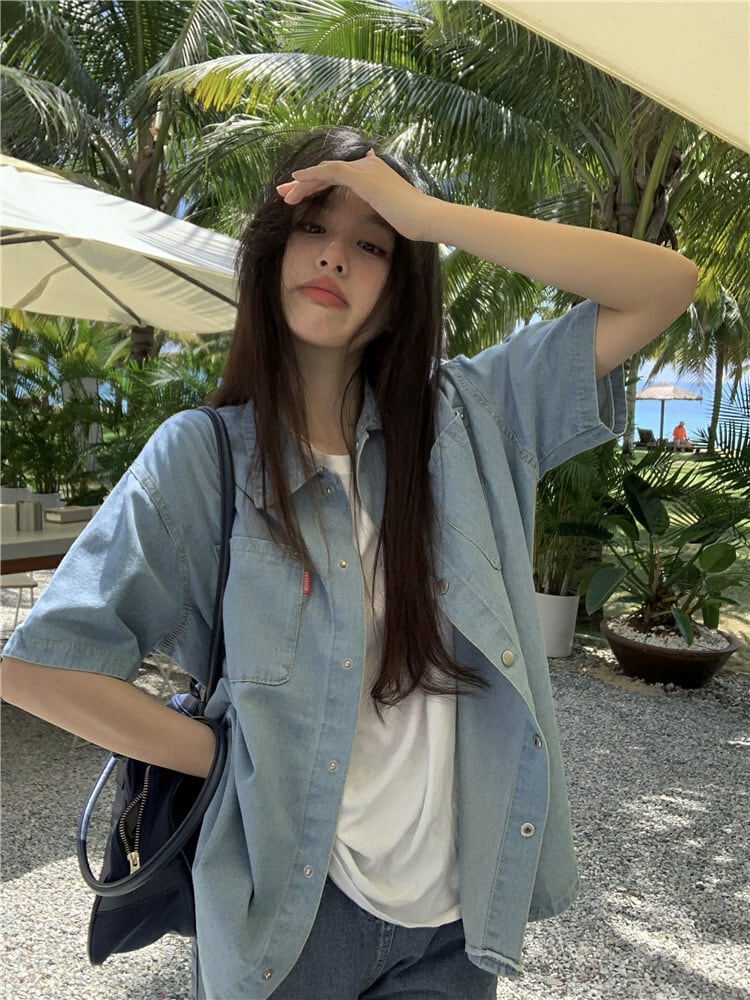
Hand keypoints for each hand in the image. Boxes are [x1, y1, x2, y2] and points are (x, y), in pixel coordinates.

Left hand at [276, 150, 434, 241]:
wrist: (425, 218)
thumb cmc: (412, 220)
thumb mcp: (392, 210)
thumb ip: (380, 203)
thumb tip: (377, 202)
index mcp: (373, 172)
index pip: (337, 176)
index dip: (316, 185)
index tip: (298, 196)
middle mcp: (367, 165)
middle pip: (327, 172)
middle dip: (303, 183)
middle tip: (283, 193)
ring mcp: (365, 168)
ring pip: (325, 171)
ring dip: (302, 183)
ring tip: (284, 194)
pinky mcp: (362, 176)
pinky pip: (330, 172)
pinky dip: (311, 175)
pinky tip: (296, 179)